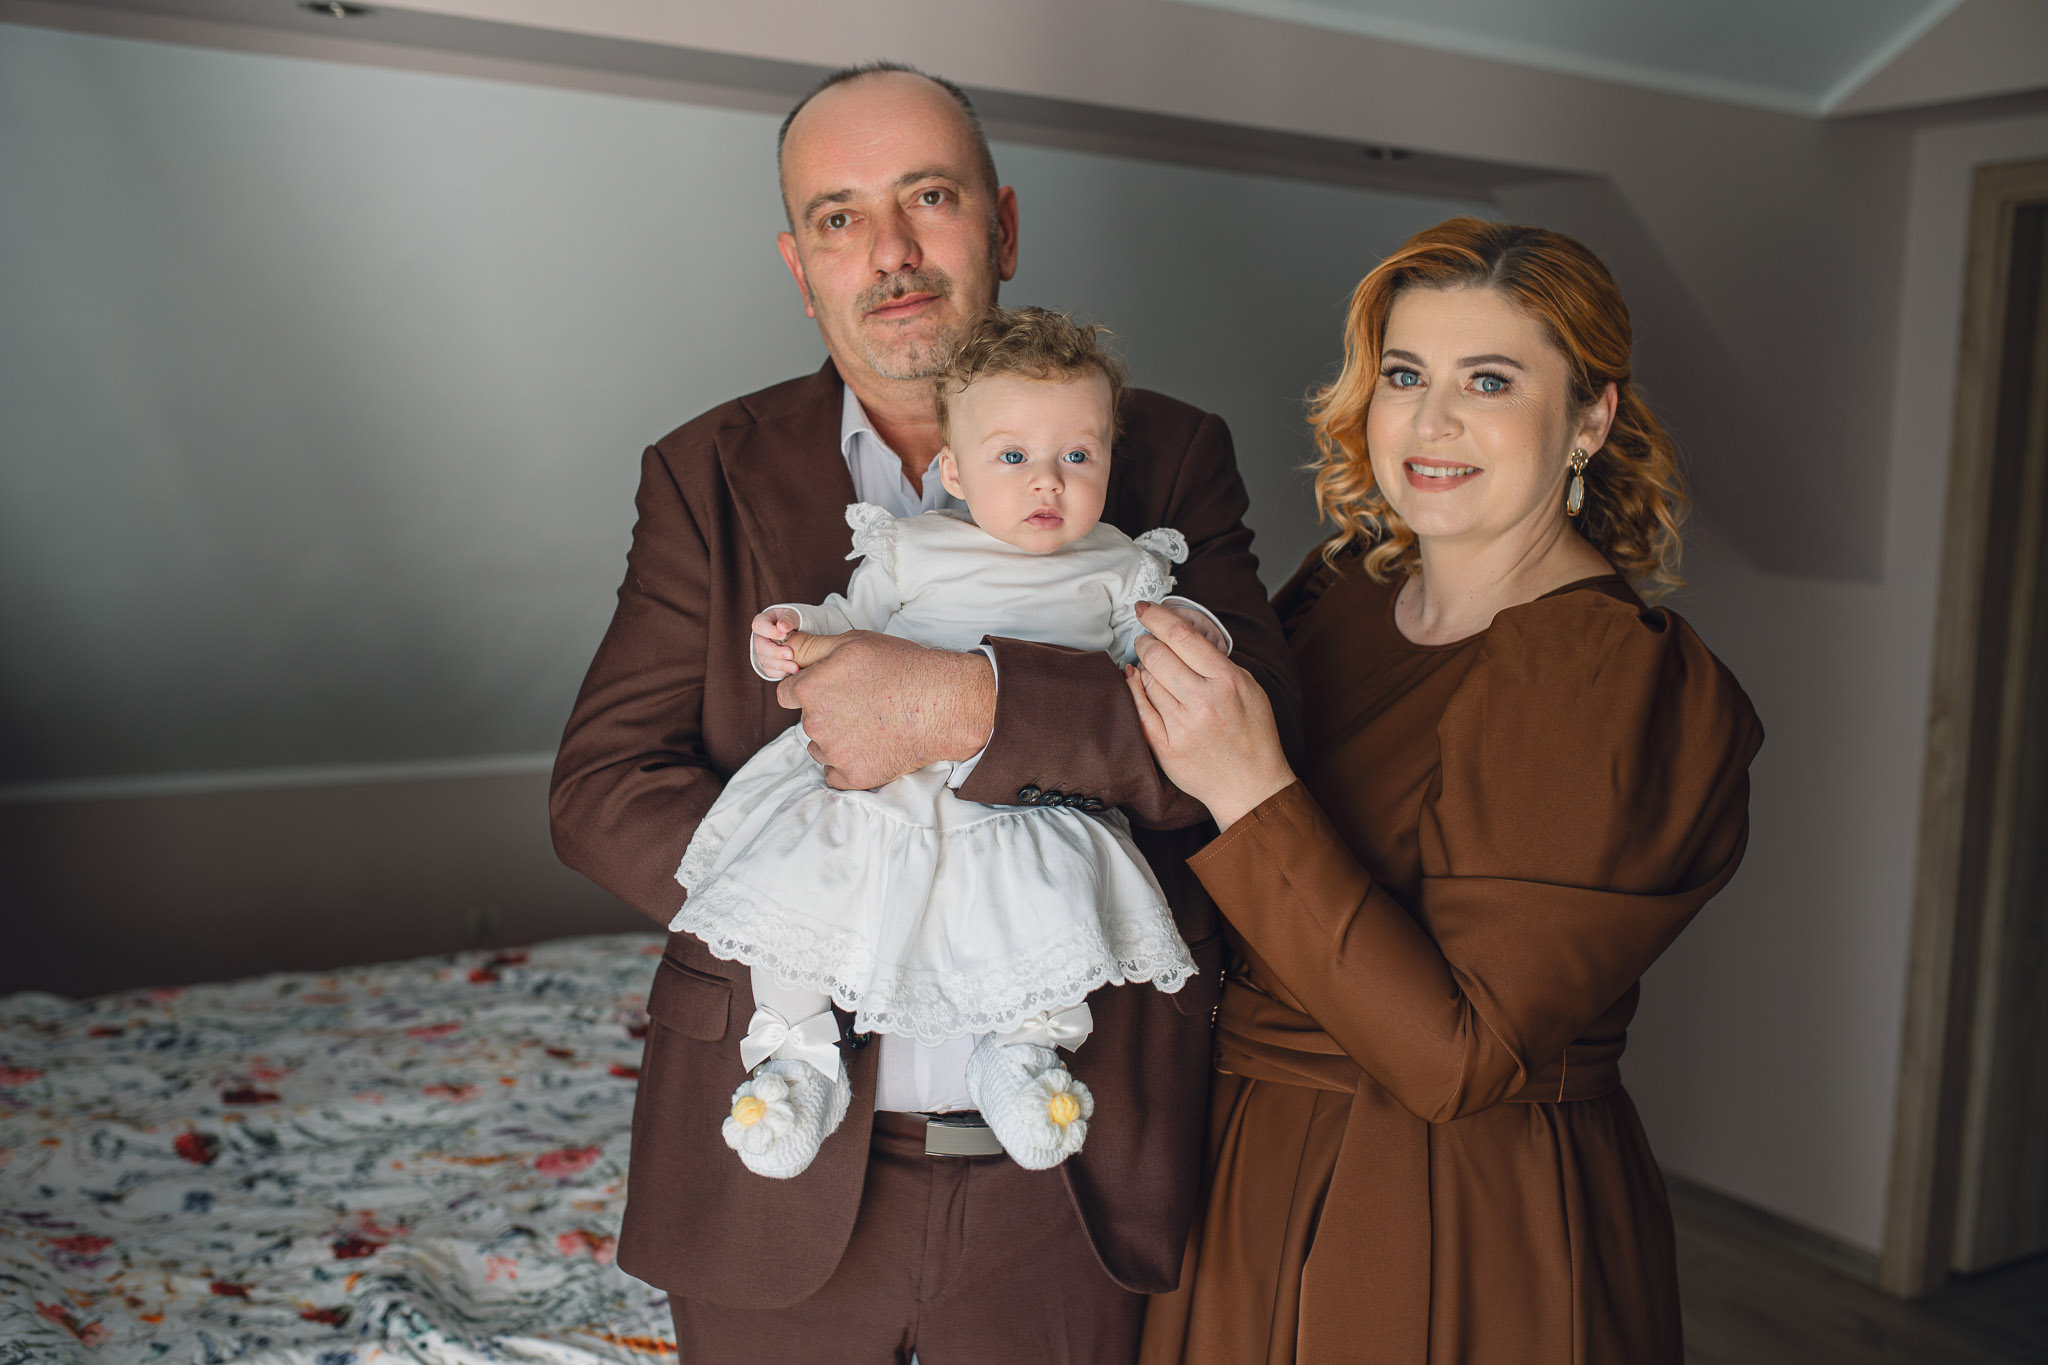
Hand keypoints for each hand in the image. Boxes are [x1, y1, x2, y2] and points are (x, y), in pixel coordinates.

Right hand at [750, 607, 803, 678]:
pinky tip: (791, 671)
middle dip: (775, 652)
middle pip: (760, 647)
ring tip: (796, 667)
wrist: (796, 632)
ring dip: (781, 666)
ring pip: (766, 662)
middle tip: (790, 654)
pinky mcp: (767, 664)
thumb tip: (782, 626)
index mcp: (762, 622)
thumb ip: (789, 618)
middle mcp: (759, 638)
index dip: (769, 631)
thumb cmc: (792, 620)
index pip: (759, 626)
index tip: (784, 635)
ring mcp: (762, 652)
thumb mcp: (792, 615)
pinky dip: (780, 672)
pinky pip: (770, 671)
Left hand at [775, 631, 995, 790]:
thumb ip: (810, 646)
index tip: (831, 689)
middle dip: (826, 713)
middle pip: (806, 721)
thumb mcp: (852, 643)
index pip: (786, 694)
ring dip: (835, 739)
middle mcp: (815, 723)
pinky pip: (834, 774)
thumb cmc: (900, 667)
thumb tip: (781, 646)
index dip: (808, 689)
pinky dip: (847, 765)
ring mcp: (834, 753)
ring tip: (871, 725)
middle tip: (862, 703)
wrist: (941, 703)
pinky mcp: (853, 777)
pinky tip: (870, 748)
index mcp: (810, 689)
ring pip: (820, 748)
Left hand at [1125, 600, 1293, 829]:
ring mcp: (1182, 726)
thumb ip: (1217, 662)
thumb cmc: (1253, 733)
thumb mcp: (1249, 687)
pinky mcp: (1165, 747)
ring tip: (1153, 669)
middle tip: (1146, 640)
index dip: (1157, 616)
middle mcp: (1203, 701)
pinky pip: (1138, 709)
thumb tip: (1180, 636)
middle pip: (1158, 655)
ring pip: (1146, 680)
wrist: (1251, 786)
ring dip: (1144, 668)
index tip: (1144, 608)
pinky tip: (1134, 681)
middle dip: (1146, 641)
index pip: (1182, 636)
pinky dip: (1133, 690)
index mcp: (1227, 680)